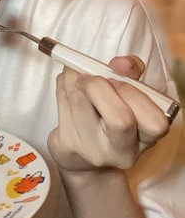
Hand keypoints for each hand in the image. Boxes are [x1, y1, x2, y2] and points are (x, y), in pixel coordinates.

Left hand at [48, 55, 169, 171]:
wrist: (83, 153)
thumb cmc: (112, 115)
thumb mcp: (131, 96)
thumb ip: (132, 73)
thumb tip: (120, 64)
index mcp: (145, 139)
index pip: (155, 123)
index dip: (135, 96)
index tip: (118, 81)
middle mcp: (121, 152)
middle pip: (120, 119)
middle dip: (101, 86)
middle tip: (92, 77)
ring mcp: (92, 151)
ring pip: (79, 101)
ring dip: (75, 78)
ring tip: (78, 78)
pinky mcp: (66, 145)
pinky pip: (62, 102)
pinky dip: (63, 84)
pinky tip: (69, 88)